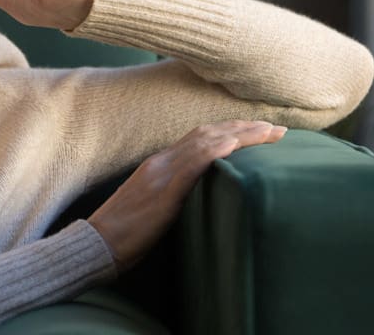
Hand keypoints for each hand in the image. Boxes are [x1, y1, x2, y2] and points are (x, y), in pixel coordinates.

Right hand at [87, 120, 287, 271]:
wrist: (96, 244)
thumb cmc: (124, 233)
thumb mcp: (155, 206)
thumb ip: (177, 193)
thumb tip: (203, 195)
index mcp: (160, 165)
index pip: (201, 138)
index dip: (232, 131)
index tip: (260, 131)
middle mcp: (161, 162)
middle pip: (208, 134)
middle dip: (244, 128)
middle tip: (277, 128)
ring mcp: (160, 174)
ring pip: (204, 143)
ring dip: (239, 135)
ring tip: (268, 132)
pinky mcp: (161, 193)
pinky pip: (189, 166)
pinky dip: (213, 151)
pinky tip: (234, 145)